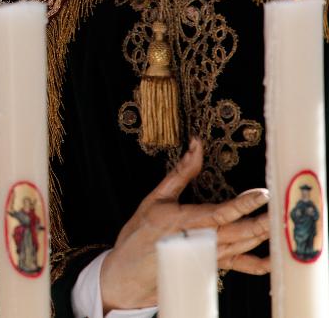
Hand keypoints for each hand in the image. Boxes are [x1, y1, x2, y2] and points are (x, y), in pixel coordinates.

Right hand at [99, 138, 270, 311]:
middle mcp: (201, 241)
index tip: (262, 195)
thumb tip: (196, 146)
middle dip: (265, 222)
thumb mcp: (156, 198)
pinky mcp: (215, 266)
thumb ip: (181, 173)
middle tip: (284, 210)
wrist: (131, 269)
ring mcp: (210, 256)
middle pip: (241, 233)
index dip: (243, 205)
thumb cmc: (141, 231)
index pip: (221, 213)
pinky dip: (262, 264)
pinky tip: (277, 256)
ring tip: (284, 221)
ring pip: (246, 246)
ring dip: (266, 235)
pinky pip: (243, 267)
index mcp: (184, 221)